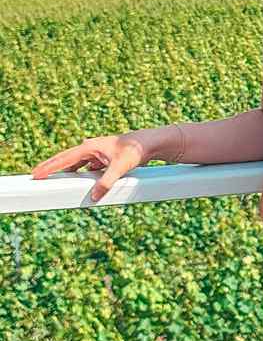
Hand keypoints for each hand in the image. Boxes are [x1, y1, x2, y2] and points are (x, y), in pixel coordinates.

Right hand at [29, 129, 169, 201]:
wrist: (149, 144)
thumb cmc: (135, 151)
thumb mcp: (121, 168)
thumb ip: (107, 182)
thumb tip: (94, 197)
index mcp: (89, 147)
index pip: (64, 159)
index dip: (49, 167)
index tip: (36, 174)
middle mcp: (90, 148)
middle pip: (66, 159)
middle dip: (51, 167)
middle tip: (35, 175)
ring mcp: (96, 153)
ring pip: (75, 164)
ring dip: (64, 170)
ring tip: (51, 178)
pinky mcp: (103, 159)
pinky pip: (86, 167)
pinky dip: (78, 173)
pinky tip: (76, 179)